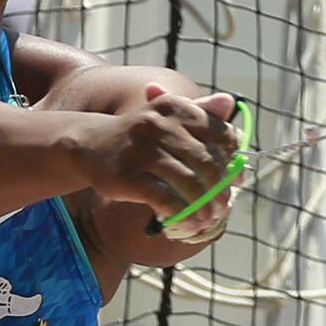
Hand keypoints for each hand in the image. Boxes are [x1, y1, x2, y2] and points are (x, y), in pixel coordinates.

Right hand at [75, 82, 238, 237]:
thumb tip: (231, 102)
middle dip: (219, 189)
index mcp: (175, 108)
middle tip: (223, 206)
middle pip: (206, 162)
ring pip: (189, 182)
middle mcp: (159, 123)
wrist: (91, 145)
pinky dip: (182, 214)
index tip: (234, 180)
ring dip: (204, 206)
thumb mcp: (168, 117)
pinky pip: (165, 199)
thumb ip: (201, 111)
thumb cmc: (140, 136)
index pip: (219, 134)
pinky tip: (187, 223)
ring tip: (209, 219)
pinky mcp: (128, 175)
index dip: (232, 160)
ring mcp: (142, 149)